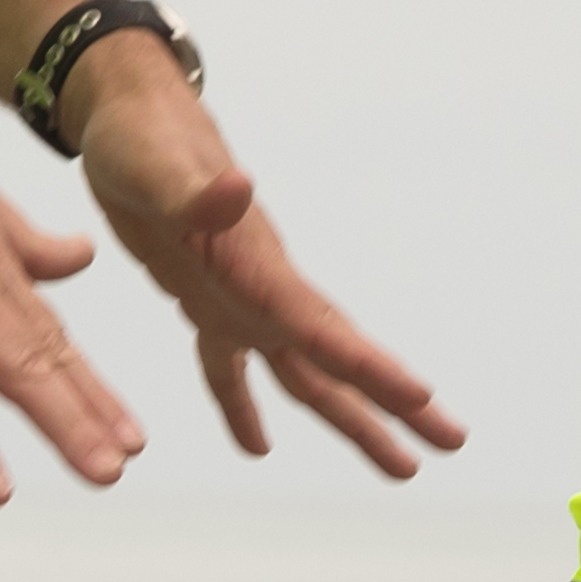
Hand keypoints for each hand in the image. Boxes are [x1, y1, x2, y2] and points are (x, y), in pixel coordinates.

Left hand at [66, 38, 465, 478]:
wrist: (128, 113)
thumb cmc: (140, 138)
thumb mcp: (155, 165)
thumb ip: (196, 189)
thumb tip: (238, 187)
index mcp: (257, 264)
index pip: (322, 326)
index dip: (371, 367)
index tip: (422, 399)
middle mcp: (265, 287)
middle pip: (338, 359)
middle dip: (393, 405)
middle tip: (451, 444)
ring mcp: (242, 296)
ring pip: (304, 372)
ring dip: (349, 417)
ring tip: (400, 468)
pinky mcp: (206, 299)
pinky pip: (232, 365)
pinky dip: (243, 407)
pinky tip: (256, 446)